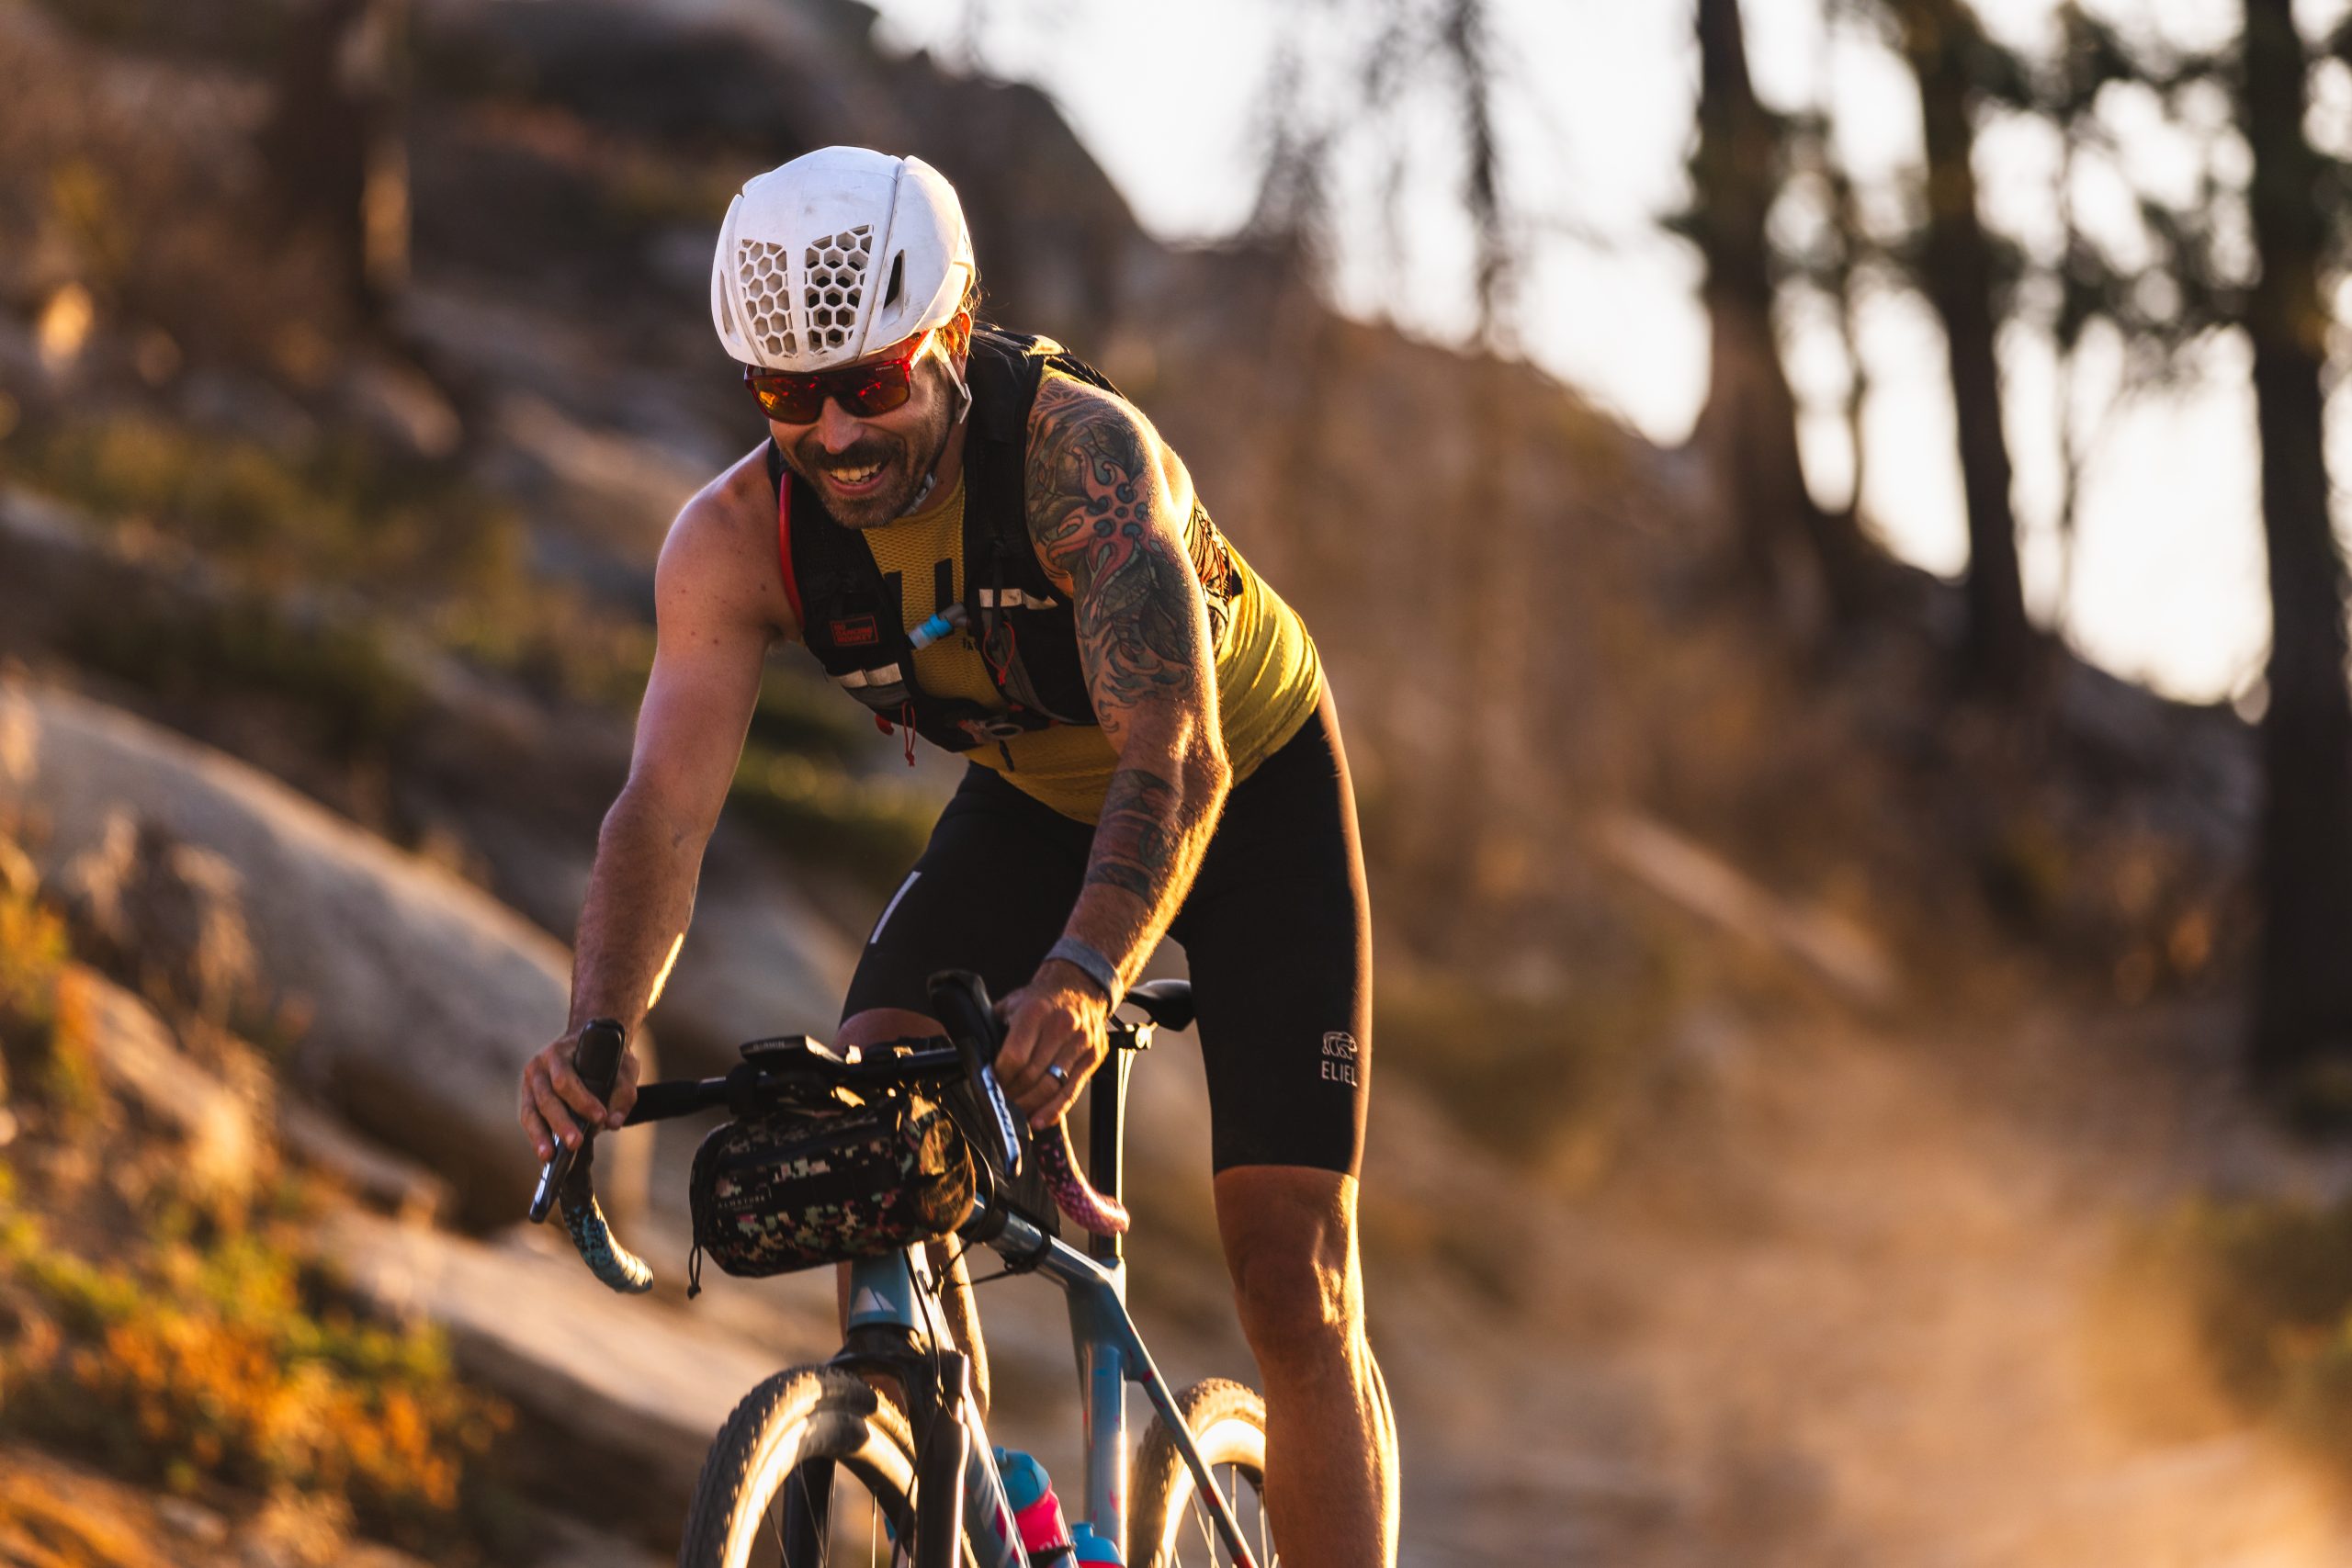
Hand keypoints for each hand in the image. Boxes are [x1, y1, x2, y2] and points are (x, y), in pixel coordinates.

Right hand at [519, 1029, 641, 1161]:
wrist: (589, 1043)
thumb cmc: (608, 1056)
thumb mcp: (624, 1066)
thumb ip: (624, 1091)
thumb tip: (614, 1123)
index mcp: (559, 1052)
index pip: (566, 1079)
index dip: (582, 1100)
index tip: (600, 1116)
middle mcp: (539, 1066)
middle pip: (546, 1098)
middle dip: (562, 1123)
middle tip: (577, 1143)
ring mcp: (530, 1083)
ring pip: (532, 1113)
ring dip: (542, 1136)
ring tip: (550, 1157)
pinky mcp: (529, 1099)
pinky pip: (530, 1121)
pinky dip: (538, 1138)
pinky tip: (546, 1155)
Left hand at [993, 961, 1110, 1128]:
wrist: (1080, 986)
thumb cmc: (1041, 1000)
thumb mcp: (1012, 1004)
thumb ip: (991, 1028)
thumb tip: (968, 1053)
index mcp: (1035, 1012)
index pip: (1014, 1057)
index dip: (1000, 1077)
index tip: (991, 1084)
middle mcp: (1061, 1026)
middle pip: (1032, 1075)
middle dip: (1012, 1094)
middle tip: (1000, 1101)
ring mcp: (1081, 1042)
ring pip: (1052, 1086)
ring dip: (1030, 1105)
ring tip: (1016, 1111)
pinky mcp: (1093, 1057)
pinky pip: (1072, 1091)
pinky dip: (1054, 1110)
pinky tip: (1040, 1120)